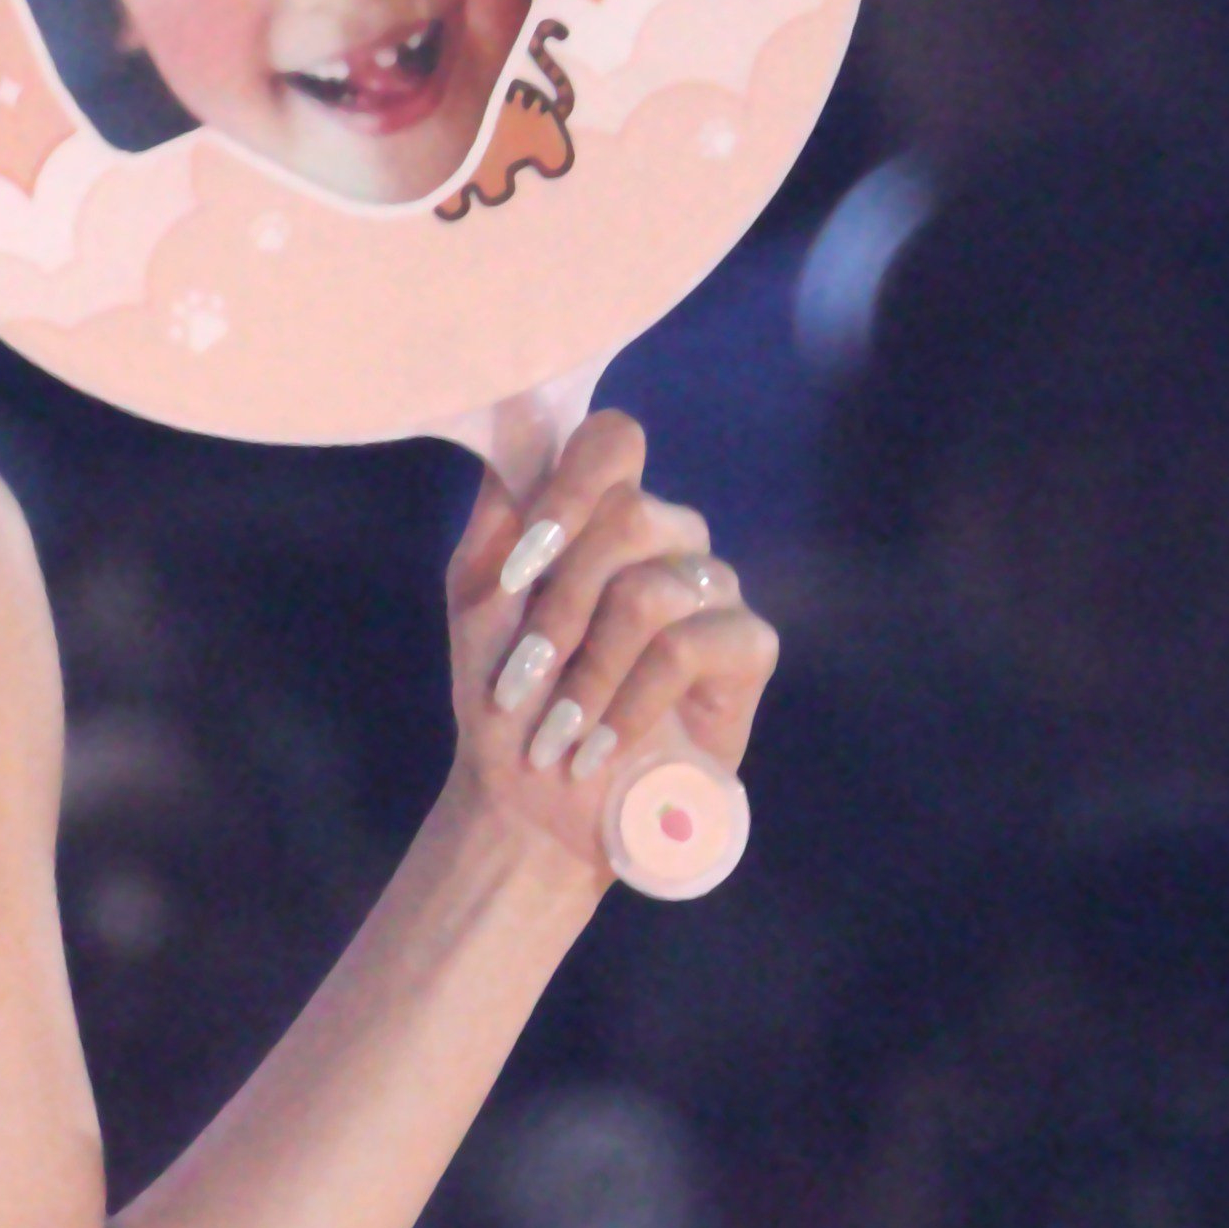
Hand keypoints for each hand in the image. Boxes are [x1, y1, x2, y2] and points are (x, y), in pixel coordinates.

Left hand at [437, 410, 780, 882]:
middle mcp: (665, 534)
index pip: (612, 440)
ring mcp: (712, 586)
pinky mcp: (748, 647)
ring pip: (650, 591)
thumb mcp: (480, 602)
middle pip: (630, 515)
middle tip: (522, 680)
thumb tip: (515, 426)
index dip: (568, 488)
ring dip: (584, 674)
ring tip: (553, 733)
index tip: (519, 570)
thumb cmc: (505, 697)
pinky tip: (597, 747)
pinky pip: (689, 649)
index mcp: (599, 511)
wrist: (534, 801)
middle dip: (560, 608)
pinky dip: (627, 705)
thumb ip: (502, 519)